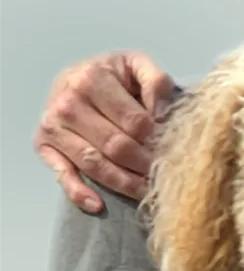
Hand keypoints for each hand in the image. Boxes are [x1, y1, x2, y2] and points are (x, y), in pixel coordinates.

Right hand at [33, 52, 174, 210]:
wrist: (79, 74)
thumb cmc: (114, 74)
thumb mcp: (138, 65)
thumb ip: (156, 82)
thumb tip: (162, 114)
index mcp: (93, 79)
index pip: (134, 121)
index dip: (157, 141)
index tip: (173, 153)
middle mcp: (68, 103)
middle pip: (115, 145)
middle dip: (144, 165)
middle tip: (165, 177)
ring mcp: (53, 127)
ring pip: (94, 164)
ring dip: (123, 183)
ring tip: (147, 192)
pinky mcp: (43, 146)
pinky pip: (62, 174)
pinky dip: (78, 193)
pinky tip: (98, 205)